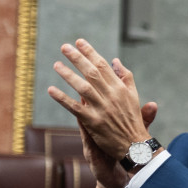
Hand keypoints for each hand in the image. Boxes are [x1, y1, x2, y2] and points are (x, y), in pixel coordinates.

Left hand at [47, 38, 157, 184]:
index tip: (79, 42)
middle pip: (92, 73)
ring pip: (82, 88)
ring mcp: (102, 109)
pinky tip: (51, 90)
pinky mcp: (93, 122)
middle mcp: (112, 96)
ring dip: (68, 75)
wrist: (135, 146)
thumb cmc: (133, 121)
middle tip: (64, 47)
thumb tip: (115, 60)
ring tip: (56, 64)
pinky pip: (75, 108)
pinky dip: (63, 98)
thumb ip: (125, 78)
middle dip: (77, 58)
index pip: (104, 66)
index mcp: (121, 89)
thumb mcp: (134, 97)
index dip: (91, 53)